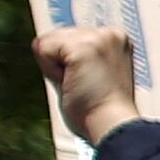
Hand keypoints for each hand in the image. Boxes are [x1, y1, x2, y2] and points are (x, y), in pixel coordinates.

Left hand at [31, 23, 142, 147]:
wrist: (113, 126)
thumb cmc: (103, 111)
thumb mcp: (95, 74)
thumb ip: (77, 57)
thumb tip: (51, 50)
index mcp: (115, 41)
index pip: (69, 38)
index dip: (68, 63)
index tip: (89, 81)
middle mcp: (110, 34)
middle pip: (56, 36)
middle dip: (62, 64)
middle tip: (85, 86)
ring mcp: (98, 36)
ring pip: (48, 42)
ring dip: (57, 68)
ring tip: (81, 85)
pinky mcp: (83, 45)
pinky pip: (43, 50)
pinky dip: (51, 72)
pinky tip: (73, 82)